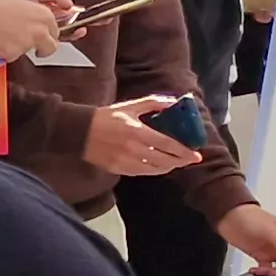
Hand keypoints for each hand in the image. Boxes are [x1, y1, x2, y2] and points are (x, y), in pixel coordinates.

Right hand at [0, 0, 70, 60]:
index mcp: (46, 16)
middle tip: (22, 37)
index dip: (47, 33)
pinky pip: (14, 57)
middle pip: (50, 48)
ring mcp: (27, 44)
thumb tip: (70, 4)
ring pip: (29, 52)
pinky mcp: (13, 54)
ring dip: (20, 46)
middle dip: (39, 45)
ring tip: (6, 33)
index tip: (40, 33)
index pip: (57, 33)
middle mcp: (40, 31)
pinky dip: (6, 51)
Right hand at [81, 98, 201, 176]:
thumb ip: (153, 103)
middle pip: (163, 160)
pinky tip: (158, 167)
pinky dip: (152, 171)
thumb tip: (174, 102)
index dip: (183, 151)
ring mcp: (123, 160)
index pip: (166, 145)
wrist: (80, 131)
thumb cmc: (106, 117)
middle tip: (189, 160)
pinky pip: (140, 172)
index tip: (196, 155)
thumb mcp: (130, 106)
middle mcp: (132, 148)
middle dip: (180, 162)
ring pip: (153, 170)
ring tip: (175, 163)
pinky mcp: (116, 168)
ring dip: (167, 167)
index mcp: (137, 131)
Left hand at [214, 204, 275, 275]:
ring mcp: (275, 251)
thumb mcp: (269, 230)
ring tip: (261, 272)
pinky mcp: (262, 256)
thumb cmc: (251, 217)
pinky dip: (263, 273)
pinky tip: (255, 271)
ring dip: (273, 273)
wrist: (230, 217)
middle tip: (272, 273)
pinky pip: (268, 269)